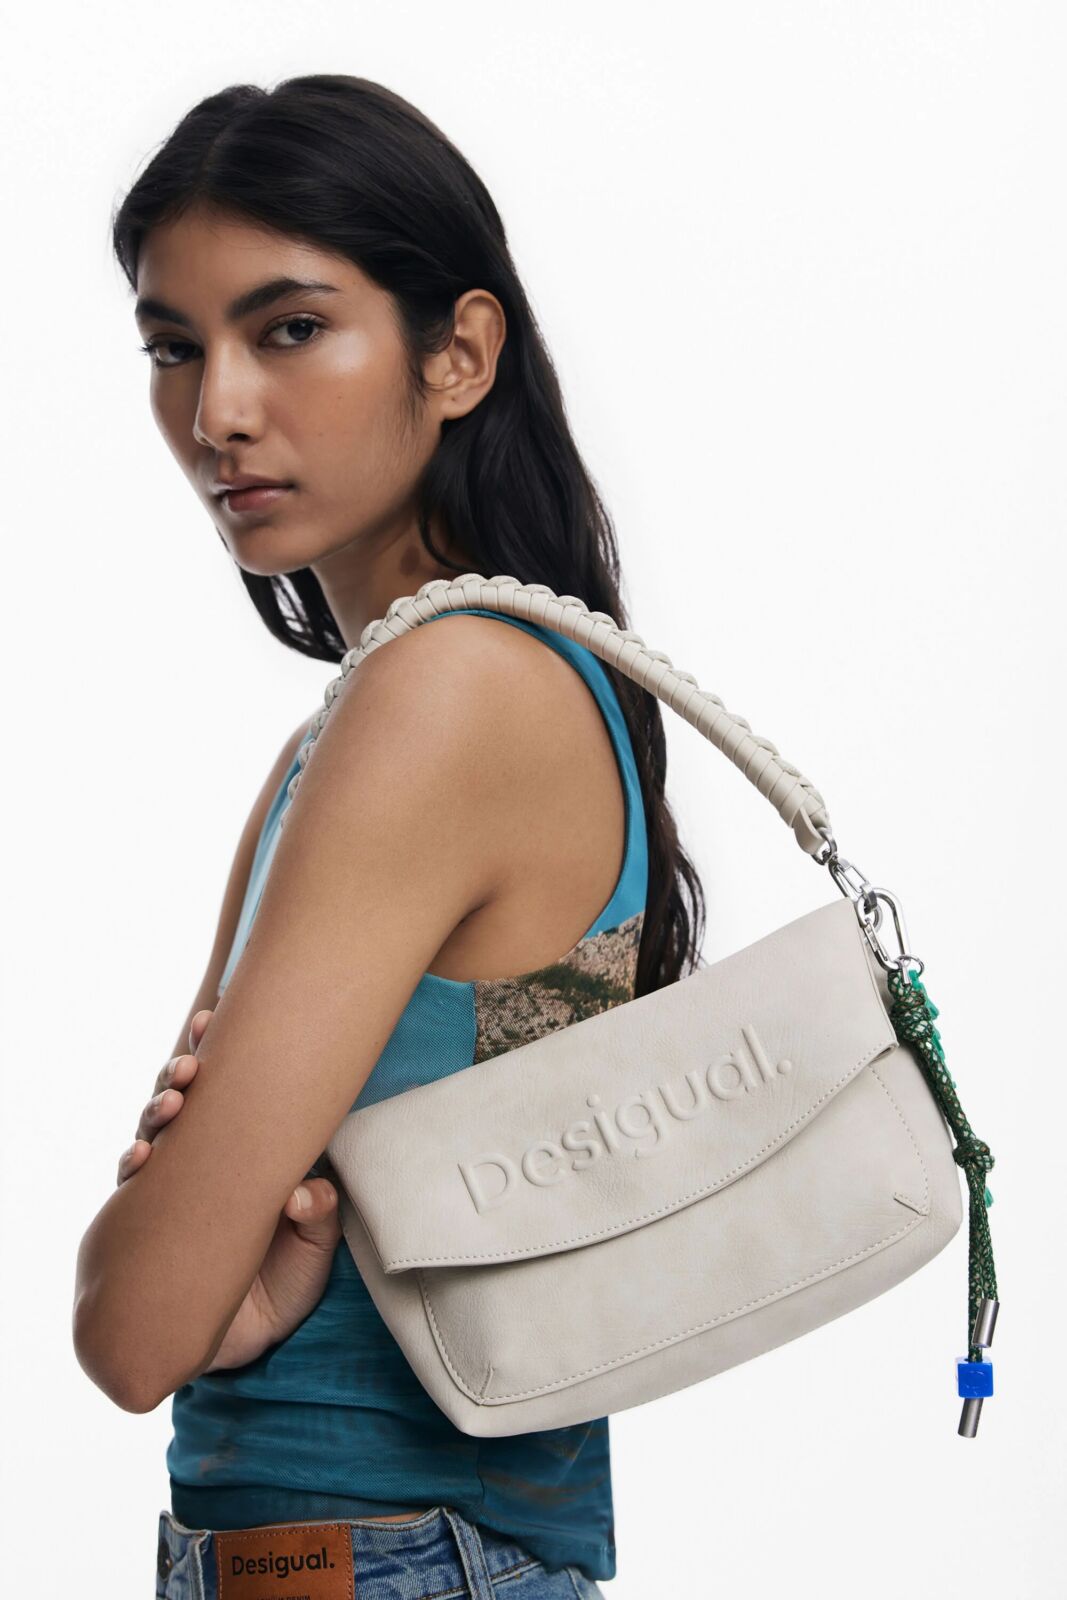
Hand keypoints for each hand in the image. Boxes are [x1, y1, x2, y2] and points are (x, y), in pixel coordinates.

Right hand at [116, 1008, 342, 1372]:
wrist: (245, 1346)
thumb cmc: (284, 1285)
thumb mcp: (315, 1249)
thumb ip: (317, 1217)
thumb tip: (301, 1193)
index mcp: (249, 1152)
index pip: (233, 1091)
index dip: (221, 1054)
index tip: (215, 1021)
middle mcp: (207, 1160)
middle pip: (187, 1098)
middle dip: (183, 1072)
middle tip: (192, 1064)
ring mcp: (174, 1188)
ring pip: (157, 1131)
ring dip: (159, 1109)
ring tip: (173, 1102)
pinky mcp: (148, 1222)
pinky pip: (134, 1186)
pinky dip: (133, 1164)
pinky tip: (140, 1157)